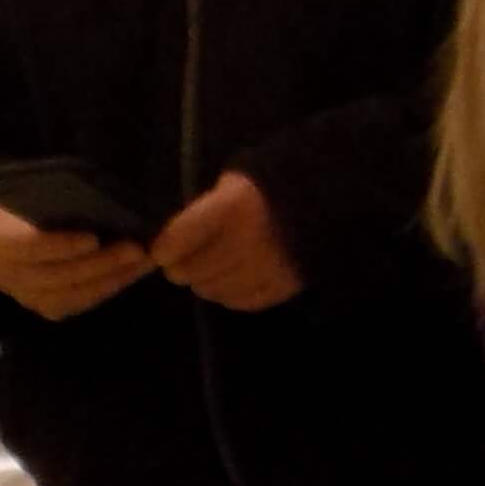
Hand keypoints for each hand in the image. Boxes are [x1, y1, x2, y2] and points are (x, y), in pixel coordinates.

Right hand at [0, 199, 150, 321]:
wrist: (18, 217)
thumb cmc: (32, 195)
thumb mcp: (37, 187)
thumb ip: (58, 195)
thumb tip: (96, 195)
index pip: (27, 246)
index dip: (60, 246)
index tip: (94, 239)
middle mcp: (5, 274)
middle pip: (55, 276)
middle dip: (100, 264)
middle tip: (136, 249)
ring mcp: (25, 295)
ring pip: (72, 295)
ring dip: (112, 279)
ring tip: (144, 261)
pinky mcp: (46, 306)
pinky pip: (81, 303)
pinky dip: (109, 287)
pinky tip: (134, 272)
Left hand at [154, 170, 301, 310]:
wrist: (322, 202)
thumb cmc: (265, 189)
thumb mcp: (231, 184)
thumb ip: (201, 210)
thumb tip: (169, 239)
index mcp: (232, 207)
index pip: (177, 240)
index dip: (164, 248)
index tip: (162, 249)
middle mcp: (247, 241)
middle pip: (191, 272)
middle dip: (182, 268)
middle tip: (186, 261)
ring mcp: (267, 268)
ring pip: (213, 290)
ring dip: (207, 282)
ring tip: (214, 269)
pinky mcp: (284, 286)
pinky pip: (242, 302)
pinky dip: (232, 294)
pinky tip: (234, 279)